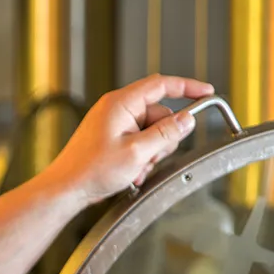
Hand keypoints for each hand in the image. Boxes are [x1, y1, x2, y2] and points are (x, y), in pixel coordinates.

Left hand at [43, 75, 214, 206]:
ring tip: (135, 168)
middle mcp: (117, 109)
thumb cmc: (90, 169)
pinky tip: (131, 173)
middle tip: (151, 157)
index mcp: (121, 103)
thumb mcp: (138, 152)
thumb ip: (166, 133)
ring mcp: (114, 124)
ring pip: (152, 133)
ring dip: (151, 153)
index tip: (207, 92)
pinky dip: (141, 158)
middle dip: (163, 139)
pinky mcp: (112, 138)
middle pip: (160, 114)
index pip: (161, 85)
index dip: (187, 87)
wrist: (67, 188)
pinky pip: (139, 143)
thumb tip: (187, 119)